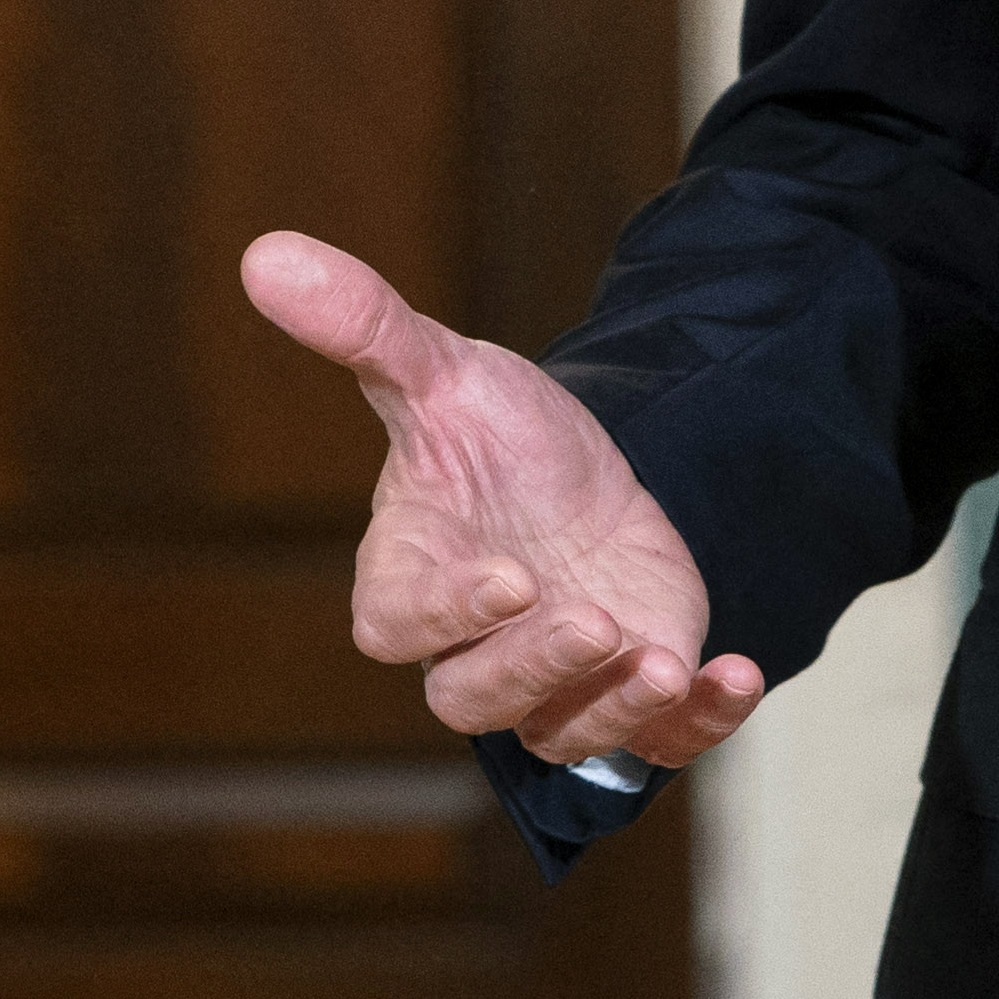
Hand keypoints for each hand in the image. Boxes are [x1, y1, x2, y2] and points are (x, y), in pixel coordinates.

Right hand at [242, 228, 765, 771]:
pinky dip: (700, 722)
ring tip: (666, 663)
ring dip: (614, 707)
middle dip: (535, 669)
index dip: (444, 614)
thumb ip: (362, 325)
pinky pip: (659, 745)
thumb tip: (265, 252)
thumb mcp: (440, 369)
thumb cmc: (491, 431)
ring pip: (565, 733)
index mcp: (409, 576)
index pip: (397, 626)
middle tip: (594, 620)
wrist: (584, 472)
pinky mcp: (628, 694)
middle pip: (476, 699)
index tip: (507, 579)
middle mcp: (473, 648)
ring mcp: (555, 682)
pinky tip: (733, 674)